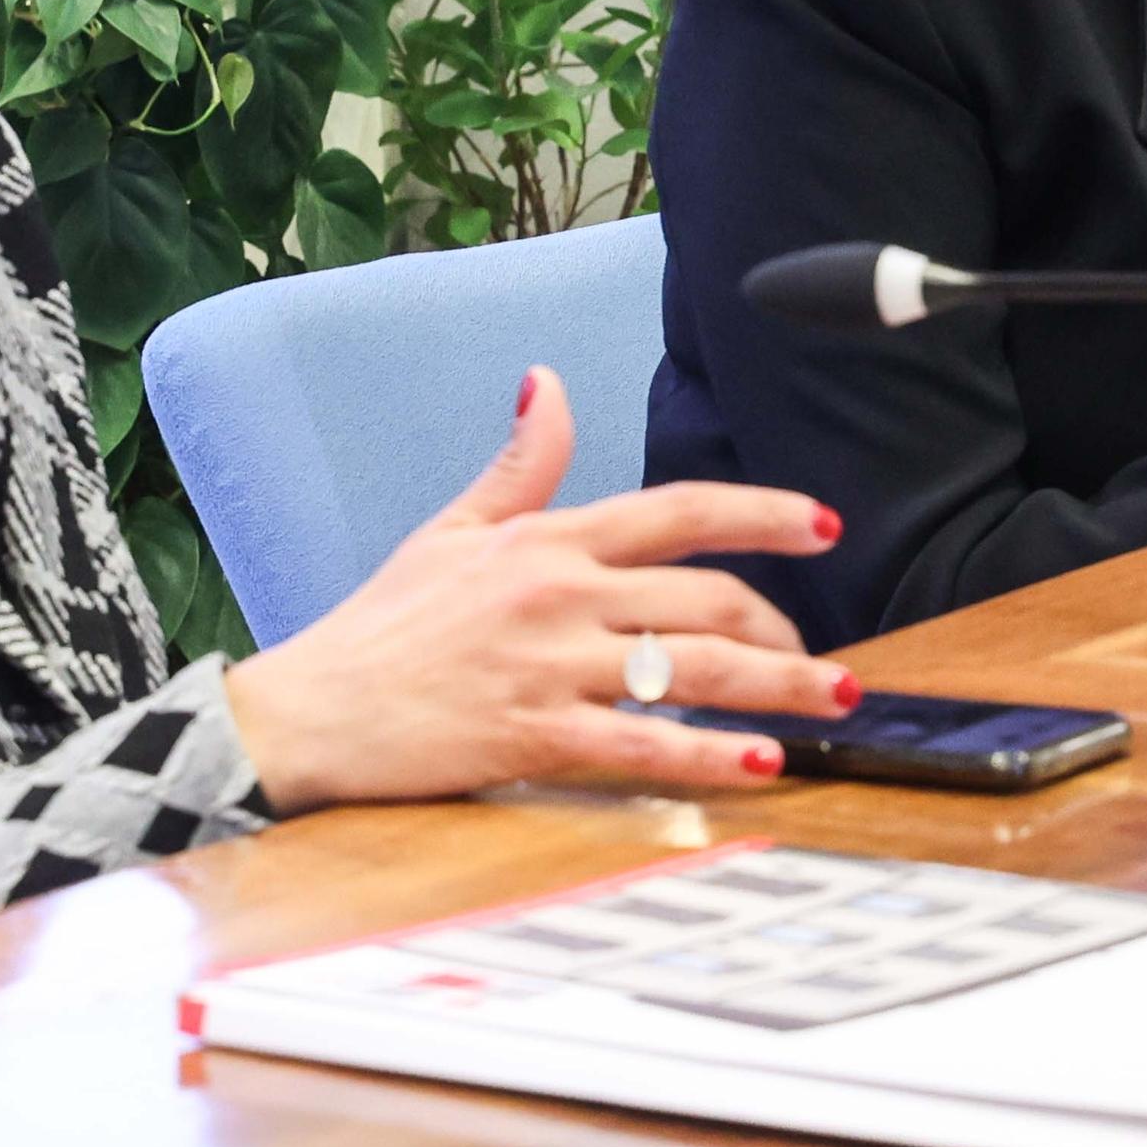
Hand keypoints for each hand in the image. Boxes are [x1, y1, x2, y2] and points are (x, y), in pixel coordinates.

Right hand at [221, 367, 851, 811]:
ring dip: (778, 686)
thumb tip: (547, 382)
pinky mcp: (534, 734)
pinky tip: (761, 764)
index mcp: (548, 540)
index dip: (762, 514)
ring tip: (834, 702)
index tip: (823, 524)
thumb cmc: (382, 626)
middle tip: (824, 661)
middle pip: (706, 597)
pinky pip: (642, 746)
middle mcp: (560, 593)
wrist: (312, 710)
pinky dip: (709, 757)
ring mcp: (550, 665)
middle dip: (784, 628)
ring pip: (692, 669)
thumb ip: (518, 463)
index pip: (679, 512)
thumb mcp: (450, 528)